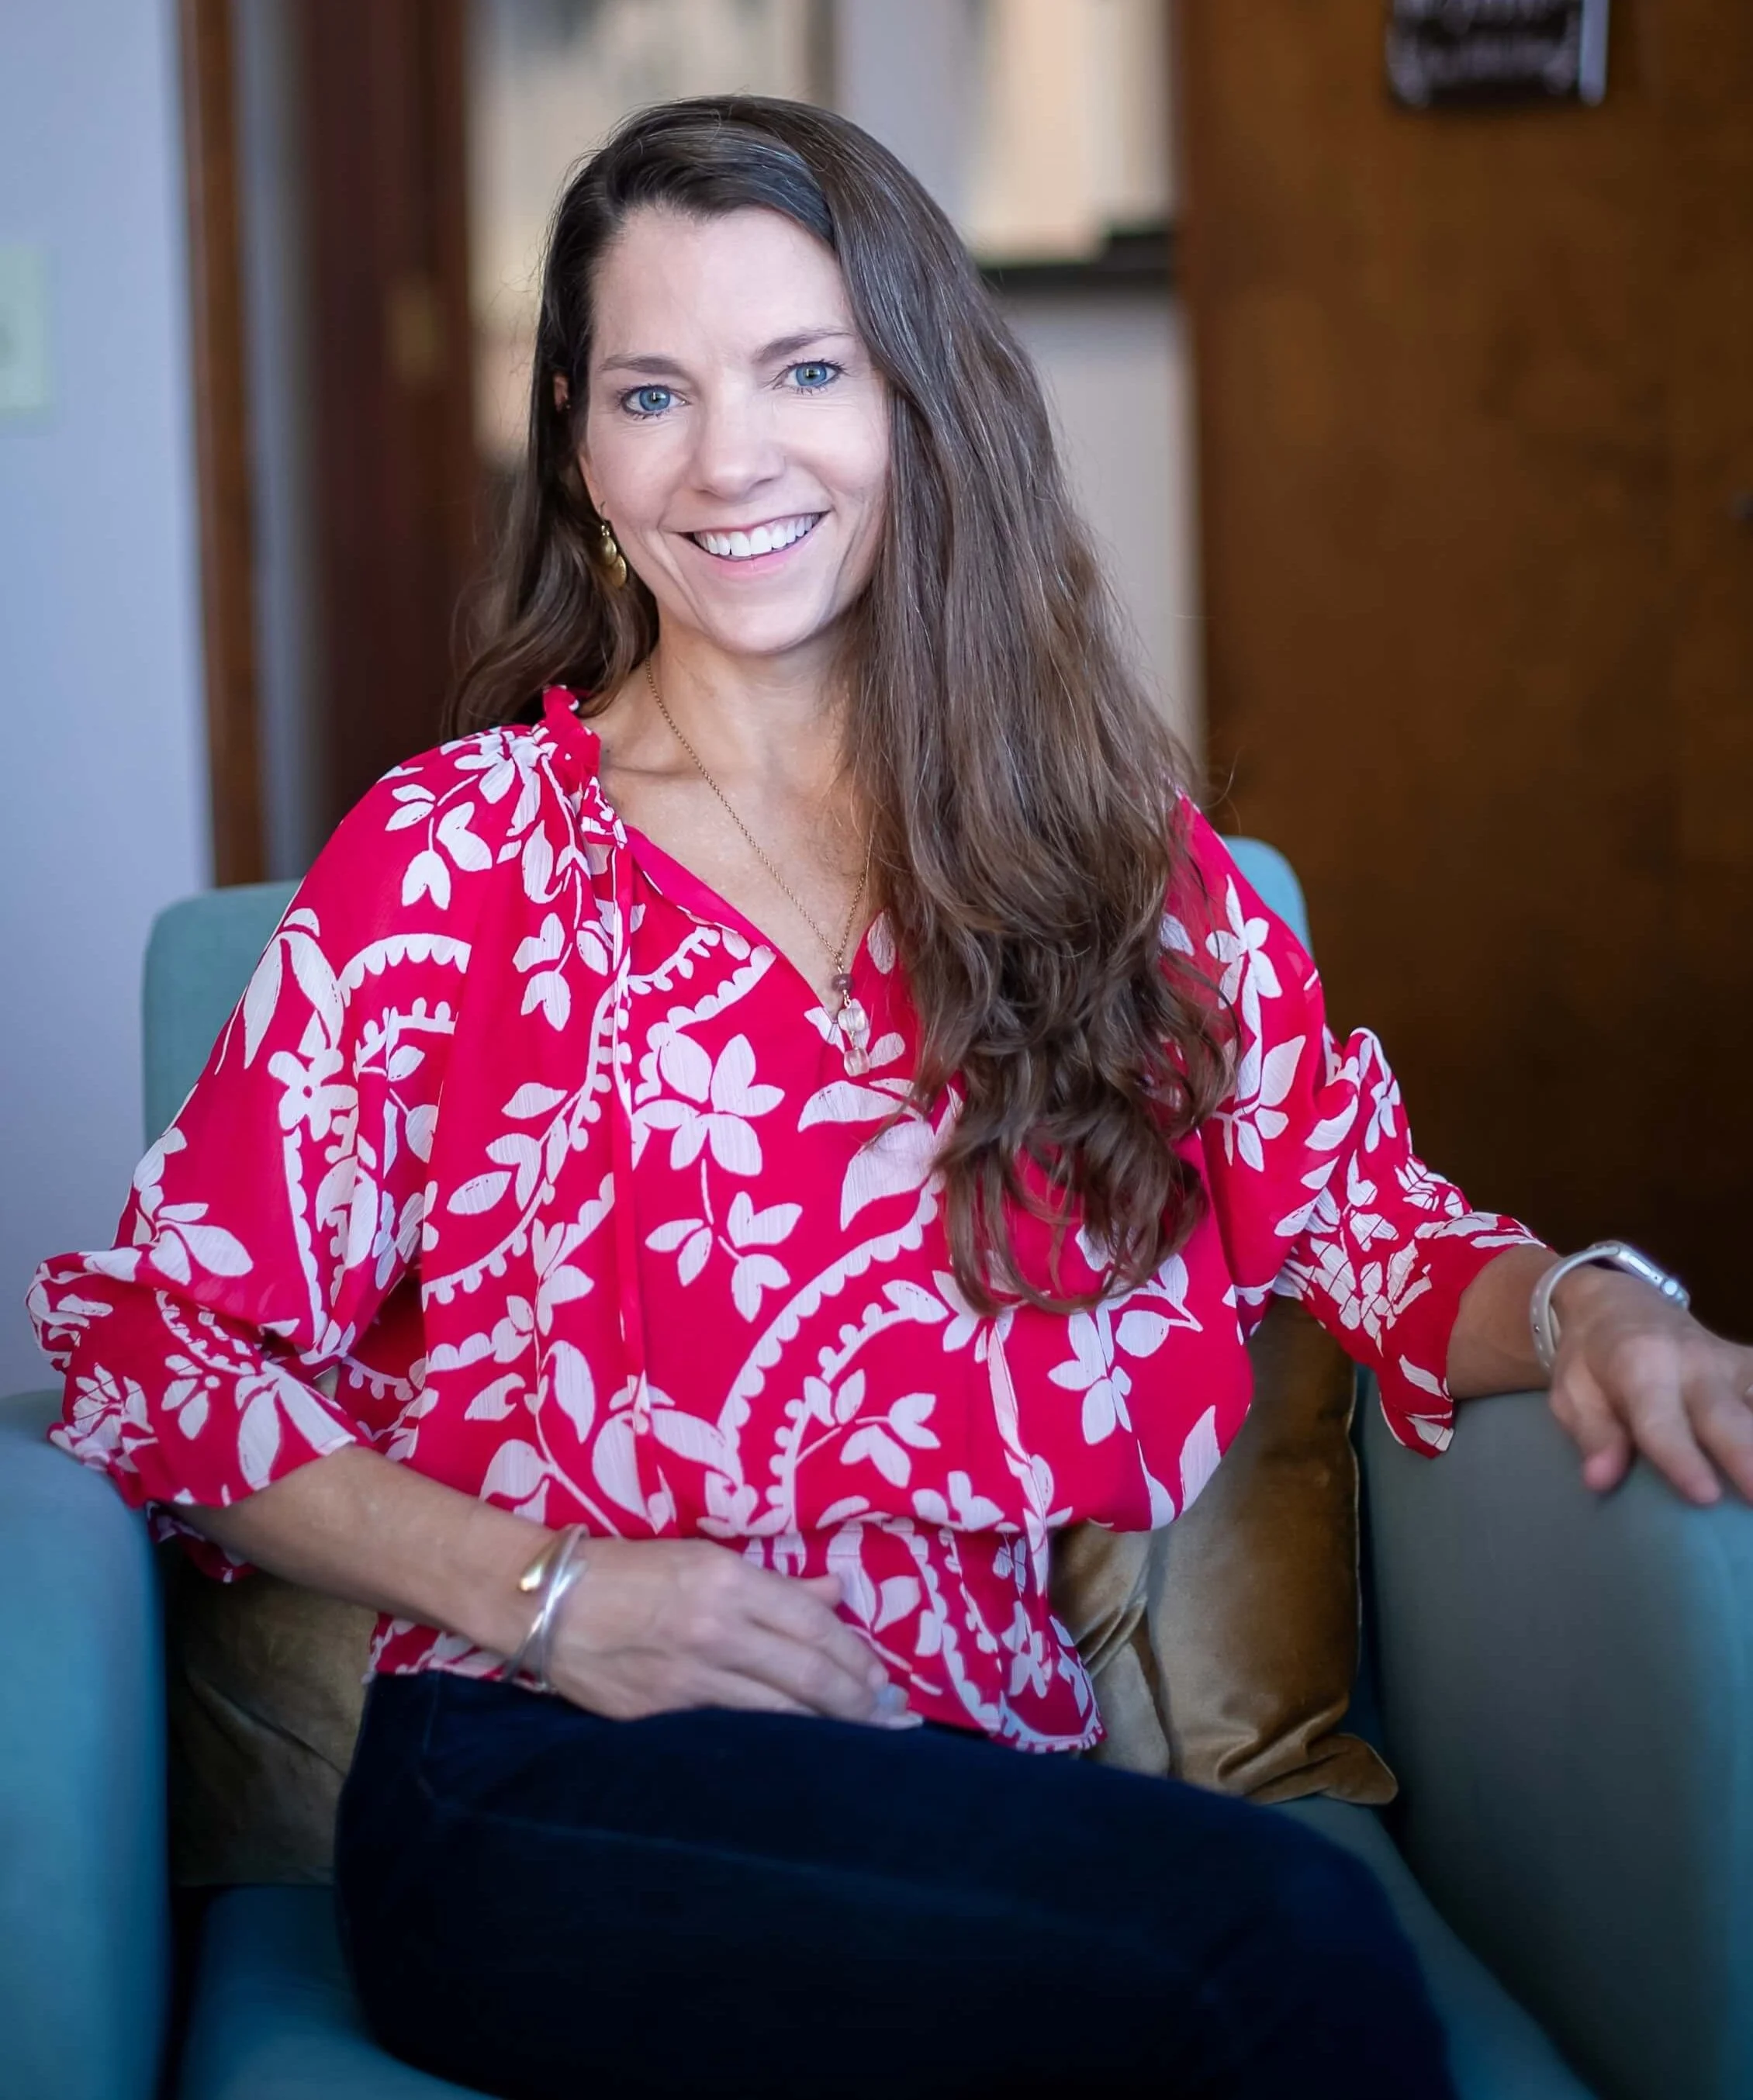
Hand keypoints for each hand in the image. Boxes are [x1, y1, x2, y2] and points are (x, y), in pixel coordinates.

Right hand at [541, 1536, 913, 1725]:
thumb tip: (836, 1593)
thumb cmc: (631, 1570)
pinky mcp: (663, 1715)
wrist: (548, 1602)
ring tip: (863, 1739)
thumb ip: (774, 1584)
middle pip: (809, 1675)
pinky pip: (735, 1732)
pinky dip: (776, 1744)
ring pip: (780, 1713)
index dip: (857, 1657)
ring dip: (829, 1728)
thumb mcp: (705, 1557)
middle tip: (894, 1721)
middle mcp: (717, 1629)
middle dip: (860, 1702)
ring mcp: (690, 1679)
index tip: (883, 1678)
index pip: (815, 1626)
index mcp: (729, 1581)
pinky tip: (802, 1753)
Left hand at [1546, 1266, 1752, 1504]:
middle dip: (1746, 1457)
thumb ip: (1591, 1433)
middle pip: (1725, 1417)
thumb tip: (1600, 1481)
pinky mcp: (1750, 1366)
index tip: (1705, 1496)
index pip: (1661, 1421)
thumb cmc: (1591, 1356)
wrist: (1620, 1300)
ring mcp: (1730, 1363)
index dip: (1681, 1459)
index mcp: (1641, 1367)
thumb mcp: (1572, 1391)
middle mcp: (1694, 1363)